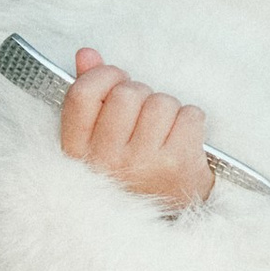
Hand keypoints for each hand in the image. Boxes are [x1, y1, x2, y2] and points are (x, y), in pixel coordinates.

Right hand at [60, 48, 210, 211]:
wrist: (163, 216)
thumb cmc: (130, 168)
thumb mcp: (99, 138)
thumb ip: (91, 93)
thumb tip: (86, 54)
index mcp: (78, 151)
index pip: (83, 94)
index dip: (104, 76)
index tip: (117, 80)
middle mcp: (106, 160)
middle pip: (128, 93)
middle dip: (142, 94)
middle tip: (144, 115)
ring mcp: (143, 164)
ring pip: (161, 102)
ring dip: (168, 109)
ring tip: (163, 131)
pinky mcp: (177, 165)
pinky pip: (190, 115)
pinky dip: (191, 120)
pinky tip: (182, 139)